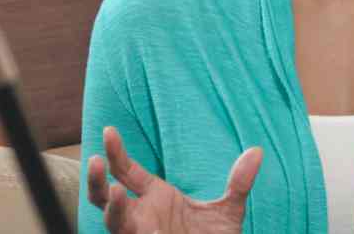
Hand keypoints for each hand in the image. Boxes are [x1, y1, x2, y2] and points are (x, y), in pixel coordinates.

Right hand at [87, 126, 262, 233]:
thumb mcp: (228, 211)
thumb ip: (239, 183)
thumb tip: (258, 152)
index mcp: (154, 197)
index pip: (126, 170)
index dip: (116, 152)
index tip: (109, 130)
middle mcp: (141, 215)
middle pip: (103, 196)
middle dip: (95, 179)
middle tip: (95, 159)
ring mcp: (140, 233)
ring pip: (112, 221)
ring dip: (111, 208)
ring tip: (115, 192)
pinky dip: (135, 232)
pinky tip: (144, 226)